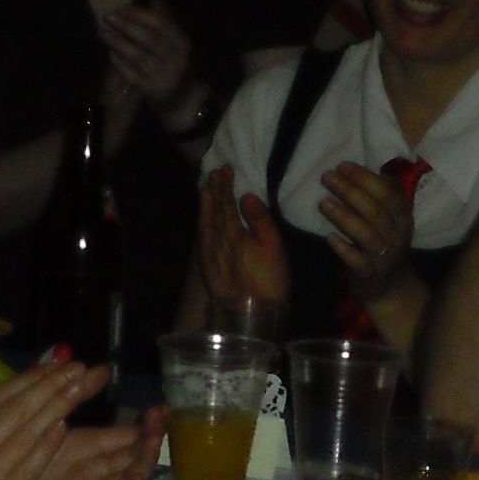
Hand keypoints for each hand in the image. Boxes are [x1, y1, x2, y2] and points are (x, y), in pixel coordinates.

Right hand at [0, 357, 110, 479]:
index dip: (22, 381)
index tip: (46, 366)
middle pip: (14, 412)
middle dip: (47, 387)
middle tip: (73, 369)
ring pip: (25, 437)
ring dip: (53, 410)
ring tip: (76, 389)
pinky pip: (26, 471)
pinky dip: (45, 448)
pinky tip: (63, 429)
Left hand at [11, 405, 154, 479]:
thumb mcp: (34, 416)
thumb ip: (65, 392)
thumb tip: (86, 362)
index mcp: (75, 449)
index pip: (118, 438)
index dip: (140, 425)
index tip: (160, 408)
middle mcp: (83, 473)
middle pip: (127, 459)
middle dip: (149, 440)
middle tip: (164, 419)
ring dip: (142, 463)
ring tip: (155, 441)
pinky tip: (132, 476)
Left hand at [97, 1, 198, 150]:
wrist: (181, 99)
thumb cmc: (173, 63)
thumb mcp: (175, 42)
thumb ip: (166, 21)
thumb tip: (154, 1)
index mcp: (183, 44)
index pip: (161, 23)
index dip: (139, 14)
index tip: (120, 8)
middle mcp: (177, 60)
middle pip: (149, 38)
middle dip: (126, 25)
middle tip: (107, 16)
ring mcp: (164, 77)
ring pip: (137, 56)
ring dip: (117, 42)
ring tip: (101, 31)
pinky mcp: (152, 91)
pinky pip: (131, 74)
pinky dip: (118, 62)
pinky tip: (110, 52)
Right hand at [196, 167, 291, 314]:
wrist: (265, 311)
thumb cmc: (271, 281)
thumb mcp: (273, 246)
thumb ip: (261, 221)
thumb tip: (247, 194)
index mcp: (241, 235)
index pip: (231, 208)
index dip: (228, 189)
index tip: (228, 168)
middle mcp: (227, 241)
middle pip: (220, 212)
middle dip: (218, 191)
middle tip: (218, 169)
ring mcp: (218, 254)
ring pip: (212, 224)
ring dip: (209, 205)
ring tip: (209, 184)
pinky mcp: (212, 268)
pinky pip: (208, 246)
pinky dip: (206, 229)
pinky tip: (205, 213)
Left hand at [315, 158, 418, 302]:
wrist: (391, 287)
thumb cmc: (385, 244)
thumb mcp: (392, 220)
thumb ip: (384, 196)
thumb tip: (368, 169)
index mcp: (403, 217)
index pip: (387, 193)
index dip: (365, 178)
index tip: (342, 165)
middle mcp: (397, 236)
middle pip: (375, 210)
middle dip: (350, 191)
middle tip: (327, 177)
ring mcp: (385, 256)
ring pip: (366, 234)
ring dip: (344, 217)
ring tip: (323, 203)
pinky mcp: (371, 274)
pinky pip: (357, 261)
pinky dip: (343, 249)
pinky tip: (329, 237)